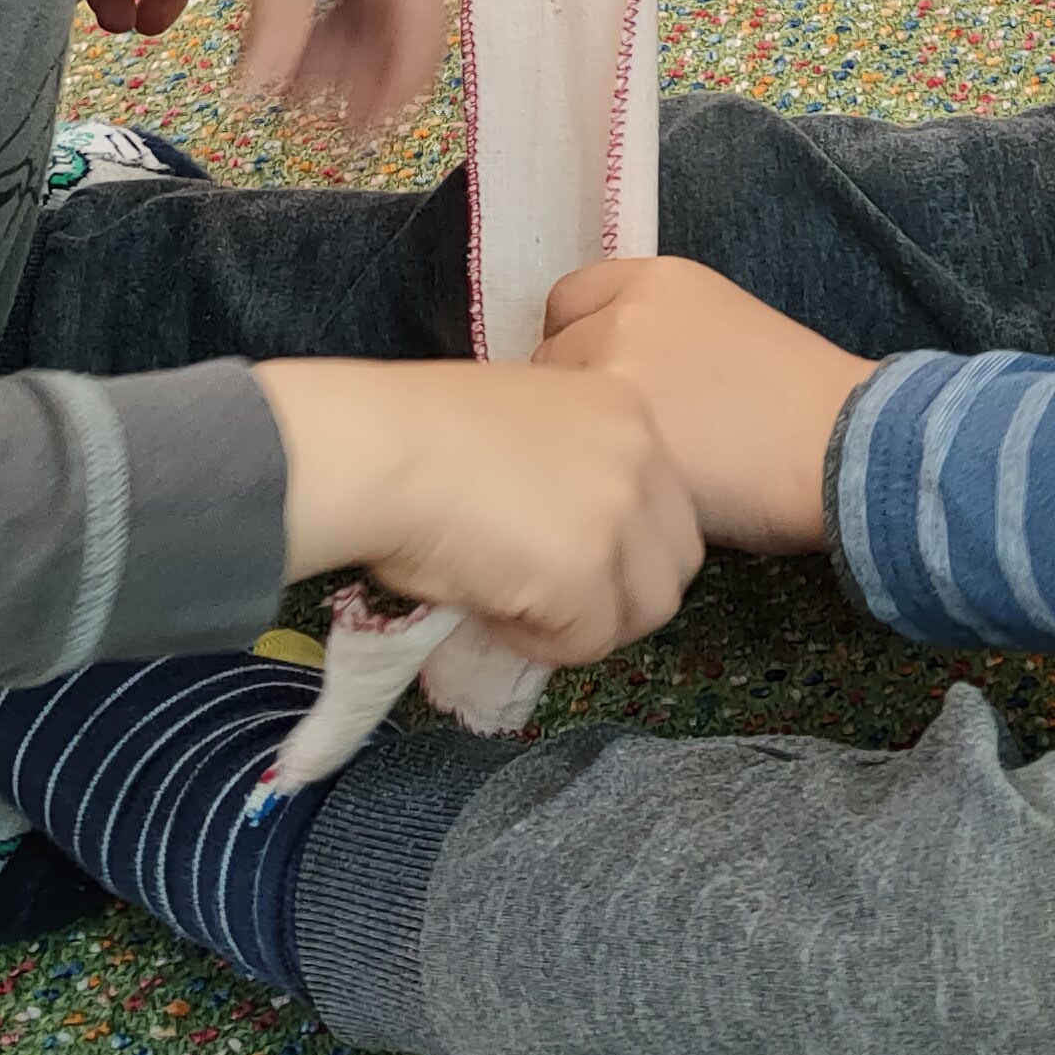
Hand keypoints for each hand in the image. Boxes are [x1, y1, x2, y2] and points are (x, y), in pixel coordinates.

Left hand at [103, 0, 449, 133]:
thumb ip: (277, 15)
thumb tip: (262, 94)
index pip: (419, 38)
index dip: (387, 94)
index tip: (352, 136)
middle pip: (395, 19)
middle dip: (350, 69)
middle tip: (304, 108)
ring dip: (332, 37)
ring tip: (287, 68)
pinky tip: (287, 17)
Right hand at [261, 358, 701, 668]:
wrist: (379, 450)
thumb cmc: (420, 431)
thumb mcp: (526, 424)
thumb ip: (571, 471)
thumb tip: (572, 541)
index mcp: (628, 410)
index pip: (670, 507)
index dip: (621, 547)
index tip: (561, 554)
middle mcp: (642, 459)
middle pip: (675, 563)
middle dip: (619, 594)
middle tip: (550, 596)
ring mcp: (620, 518)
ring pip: (642, 611)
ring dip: (584, 622)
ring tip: (512, 599)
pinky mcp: (586, 576)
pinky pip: (585, 643)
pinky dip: (537, 640)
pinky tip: (488, 604)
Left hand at [535, 257, 873, 553]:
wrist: (841, 444)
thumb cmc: (800, 402)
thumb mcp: (726, 328)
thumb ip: (662, 334)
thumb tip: (617, 375)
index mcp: (660, 279)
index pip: (569, 300)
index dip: (574, 342)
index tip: (593, 379)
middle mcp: (627, 313)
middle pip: (552, 356)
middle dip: (568, 394)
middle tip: (605, 438)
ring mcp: (616, 368)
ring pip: (553, 411)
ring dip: (570, 438)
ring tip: (615, 472)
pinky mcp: (615, 432)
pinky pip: (569, 457)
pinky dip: (583, 475)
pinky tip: (623, 494)